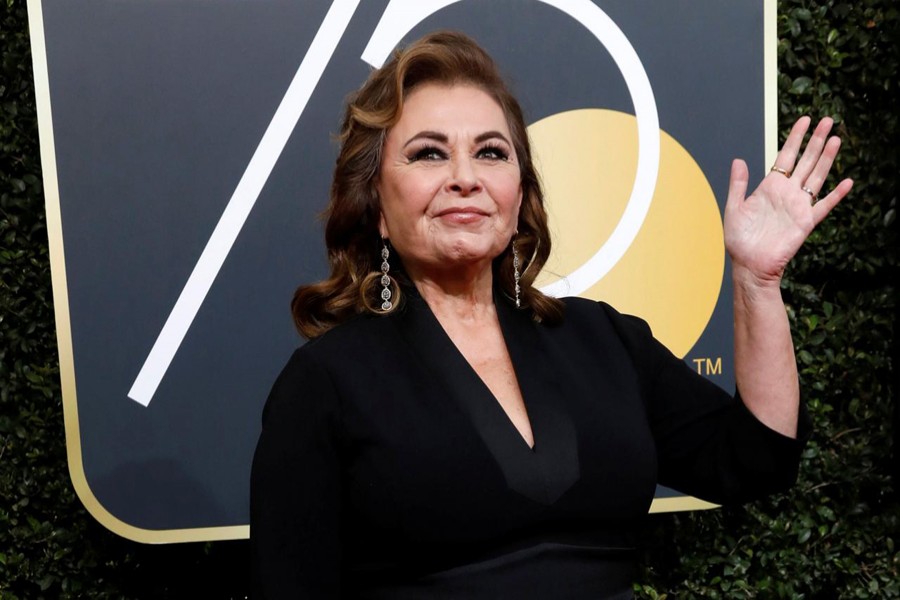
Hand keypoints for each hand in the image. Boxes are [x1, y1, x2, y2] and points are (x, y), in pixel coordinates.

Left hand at [723, 116, 853, 287]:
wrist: (750, 265)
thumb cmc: (740, 241)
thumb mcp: (734, 208)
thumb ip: (738, 184)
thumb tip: (738, 160)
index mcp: (770, 187)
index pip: (786, 156)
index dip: (795, 138)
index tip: (805, 120)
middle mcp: (787, 193)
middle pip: (806, 161)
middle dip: (816, 140)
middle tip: (828, 120)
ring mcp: (798, 206)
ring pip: (817, 176)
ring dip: (827, 158)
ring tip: (836, 139)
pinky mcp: (806, 222)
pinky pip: (824, 205)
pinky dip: (836, 195)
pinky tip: (847, 182)